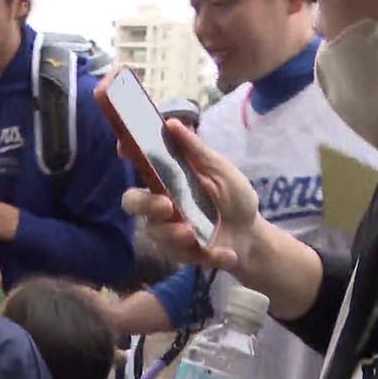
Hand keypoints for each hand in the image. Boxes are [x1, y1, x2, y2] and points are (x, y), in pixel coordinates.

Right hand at [120, 120, 258, 272]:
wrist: (253, 236)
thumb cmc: (233, 197)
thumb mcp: (220, 170)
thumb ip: (195, 150)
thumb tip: (171, 123)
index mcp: (167, 179)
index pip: (140, 164)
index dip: (128, 154)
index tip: (125, 149)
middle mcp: (160, 204)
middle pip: (133, 202)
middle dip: (144, 204)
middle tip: (166, 206)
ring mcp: (168, 230)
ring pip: (155, 232)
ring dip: (172, 233)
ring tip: (193, 234)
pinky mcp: (182, 254)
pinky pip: (184, 255)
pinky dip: (208, 254)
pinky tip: (227, 253)